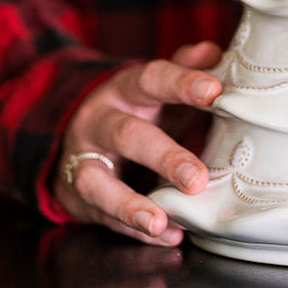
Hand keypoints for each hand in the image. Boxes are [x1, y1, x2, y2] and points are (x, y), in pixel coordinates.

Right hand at [53, 41, 223, 245]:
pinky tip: (166, 236)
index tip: (215, 91)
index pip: (152, 79)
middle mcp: (100, 122)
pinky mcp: (78, 197)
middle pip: (128, 135)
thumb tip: (213, 51)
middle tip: (198, 179)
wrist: (73, 137)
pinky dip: (134, 230)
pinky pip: (103, 216)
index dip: (182, 83)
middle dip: (164, 157)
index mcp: (125, 89)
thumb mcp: (154, 88)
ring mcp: (84, 160)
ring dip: (131, 206)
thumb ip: (183, 70)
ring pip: (99, 183)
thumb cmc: (133, 111)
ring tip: (163, 223)